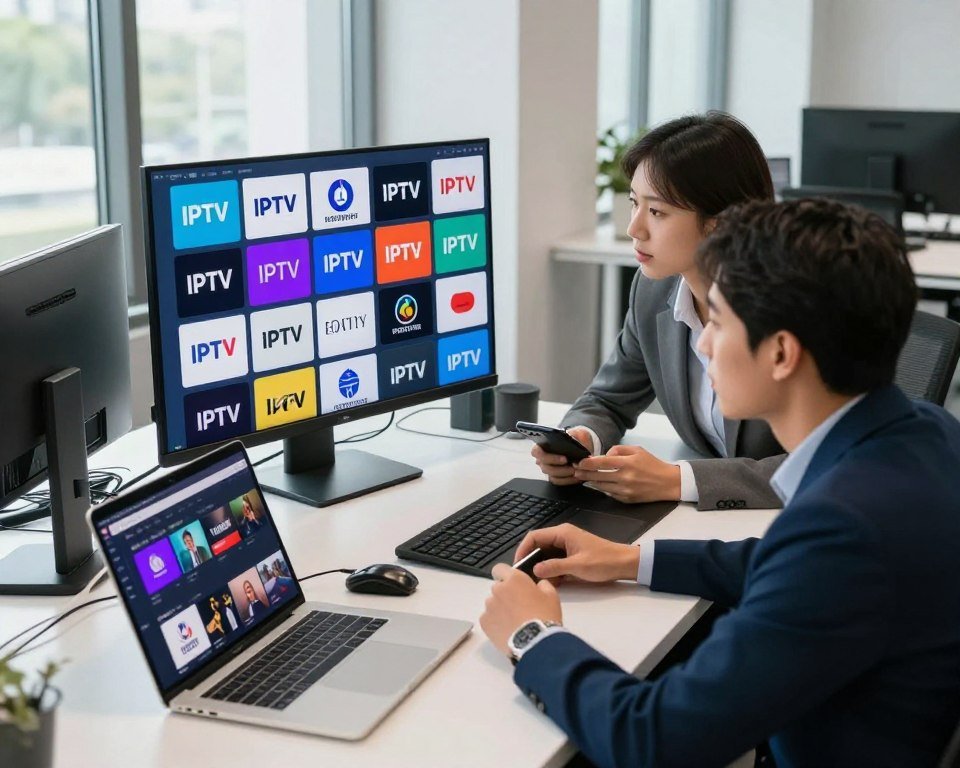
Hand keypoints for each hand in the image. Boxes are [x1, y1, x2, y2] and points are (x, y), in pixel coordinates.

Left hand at [480, 564, 561, 656]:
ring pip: (492, 604)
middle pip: (497, 588)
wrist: (535, 642)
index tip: (512, 584)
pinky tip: (507, 630)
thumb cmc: (545, 616)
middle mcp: (498, 589)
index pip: (500, 568)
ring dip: (500, 609)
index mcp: (514, 579)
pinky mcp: (484, 622)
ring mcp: (489, 606)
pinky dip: (495, 622)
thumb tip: (538, 585)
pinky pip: (488, 618)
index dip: (505, 575)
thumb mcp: (552, 596)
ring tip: (513, 622)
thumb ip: (542, 585)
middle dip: (505, 594)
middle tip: (518, 607)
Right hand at [514, 523, 640, 582]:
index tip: (517, 565)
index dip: (523, 549)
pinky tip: (550, 583)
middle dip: (530, 560)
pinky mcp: (571, 556)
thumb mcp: (577, 566)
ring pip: (546, 555)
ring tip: (535, 582)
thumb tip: (535, 570)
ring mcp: (567, 546)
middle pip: (538, 546)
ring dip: (541, 567)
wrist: (625, 564)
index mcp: (562, 533)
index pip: (534, 537)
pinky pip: (555, 562)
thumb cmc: (603, 561)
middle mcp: (562, 537)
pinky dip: (550, 571)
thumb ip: (555, 567)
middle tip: (524, 576)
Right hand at [531, 427, 592, 485]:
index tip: (565, 459)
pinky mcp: (555, 476)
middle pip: (545, 467)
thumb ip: (575, 435)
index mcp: (543, 445)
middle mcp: (543, 458)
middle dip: (560, 469)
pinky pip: (558, 481)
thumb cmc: (577, 438)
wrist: (584, 447)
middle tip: (573, 467)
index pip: (537, 452)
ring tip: (576, 471)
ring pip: (552, 476)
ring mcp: (548, 468)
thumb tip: (571, 441)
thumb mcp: (578, 432)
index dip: (549, 457)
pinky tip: (577, 477)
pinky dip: (568, 480)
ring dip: (565, 475)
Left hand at [573, 445, 680, 502]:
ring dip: (591, 482)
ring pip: (602, 486)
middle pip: (598, 476)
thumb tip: (604, 456)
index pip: (602, 463)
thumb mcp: (637, 450)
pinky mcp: (627, 500)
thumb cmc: (652, 464)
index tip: (579, 462)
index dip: (588, 463)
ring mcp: (626, 490)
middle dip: (584, 474)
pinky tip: (599, 484)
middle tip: (576, 471)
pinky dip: (604, 488)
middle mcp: (625, 478)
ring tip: (584, 477)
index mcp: (627, 463)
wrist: (668, 482)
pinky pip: (610, 494)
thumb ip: (618, 450)